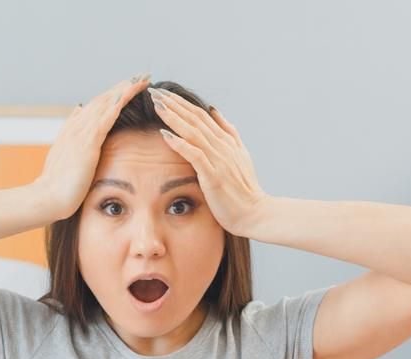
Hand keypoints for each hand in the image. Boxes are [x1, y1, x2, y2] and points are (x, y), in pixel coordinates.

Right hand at [35, 74, 149, 220]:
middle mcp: (78, 124)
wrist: (48, 197)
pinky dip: (118, 103)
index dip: (114, 94)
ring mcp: (82, 132)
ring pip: (107, 103)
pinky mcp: (87, 142)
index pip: (98, 105)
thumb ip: (71, 131)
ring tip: (143, 79)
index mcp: (75, 128)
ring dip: (126, 89)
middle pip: (104, 98)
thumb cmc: (58, 183)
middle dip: (124, 85)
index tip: (130, 85)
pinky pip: (106, 117)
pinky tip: (130, 93)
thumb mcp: (65, 153)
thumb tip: (77, 110)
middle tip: (143, 75)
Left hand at [148, 90, 268, 236]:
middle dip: (174, 104)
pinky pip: (195, 154)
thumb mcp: (240, 155)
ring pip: (193, 132)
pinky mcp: (214, 175)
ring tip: (157, 105)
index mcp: (226, 141)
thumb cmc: (245, 190)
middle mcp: (222, 146)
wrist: (255, 214)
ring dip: (174, 117)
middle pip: (195, 119)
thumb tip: (214, 110)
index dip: (182, 103)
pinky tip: (165, 134)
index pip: (200, 116)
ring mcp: (219, 159)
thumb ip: (228, 132)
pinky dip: (180, 143)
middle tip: (155, 92)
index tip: (164, 94)